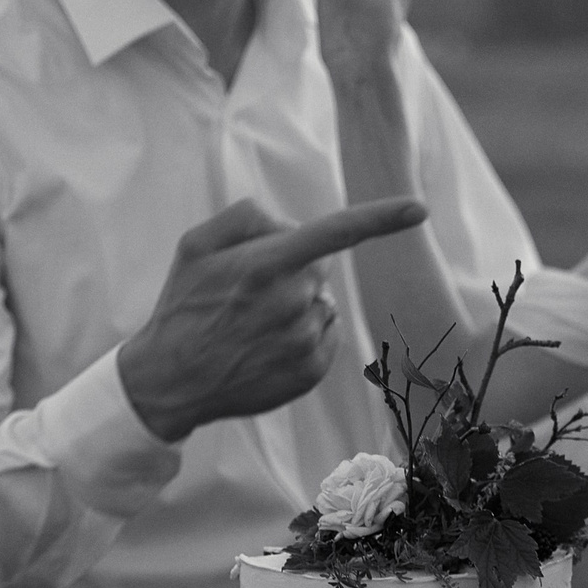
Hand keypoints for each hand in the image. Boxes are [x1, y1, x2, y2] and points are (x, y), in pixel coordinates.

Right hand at [117, 196, 425, 442]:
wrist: (168, 380)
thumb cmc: (183, 305)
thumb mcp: (196, 245)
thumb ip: (247, 217)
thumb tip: (293, 225)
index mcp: (265, 264)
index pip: (333, 232)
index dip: (380, 218)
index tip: (419, 207)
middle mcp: (291, 302)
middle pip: (319, 268)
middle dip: (294, 270)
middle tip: (249, 292)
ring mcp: (303, 341)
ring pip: (321, 304)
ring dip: (296, 307)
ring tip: (250, 325)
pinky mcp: (311, 372)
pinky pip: (325, 335)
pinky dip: (303, 336)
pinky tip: (264, 347)